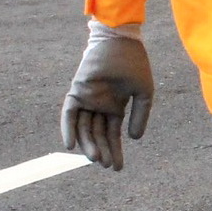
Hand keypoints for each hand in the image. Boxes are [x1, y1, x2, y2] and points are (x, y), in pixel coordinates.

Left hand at [61, 20, 153, 169]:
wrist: (121, 42)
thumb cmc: (134, 64)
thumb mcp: (143, 93)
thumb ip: (139, 116)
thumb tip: (134, 139)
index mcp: (115, 106)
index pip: (112, 134)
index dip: (116, 150)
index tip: (118, 168)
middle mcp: (99, 105)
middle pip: (97, 134)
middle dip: (102, 151)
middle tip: (108, 167)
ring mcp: (87, 99)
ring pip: (84, 128)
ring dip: (88, 144)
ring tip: (96, 159)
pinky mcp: (77, 92)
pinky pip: (69, 114)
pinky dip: (68, 129)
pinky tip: (71, 145)